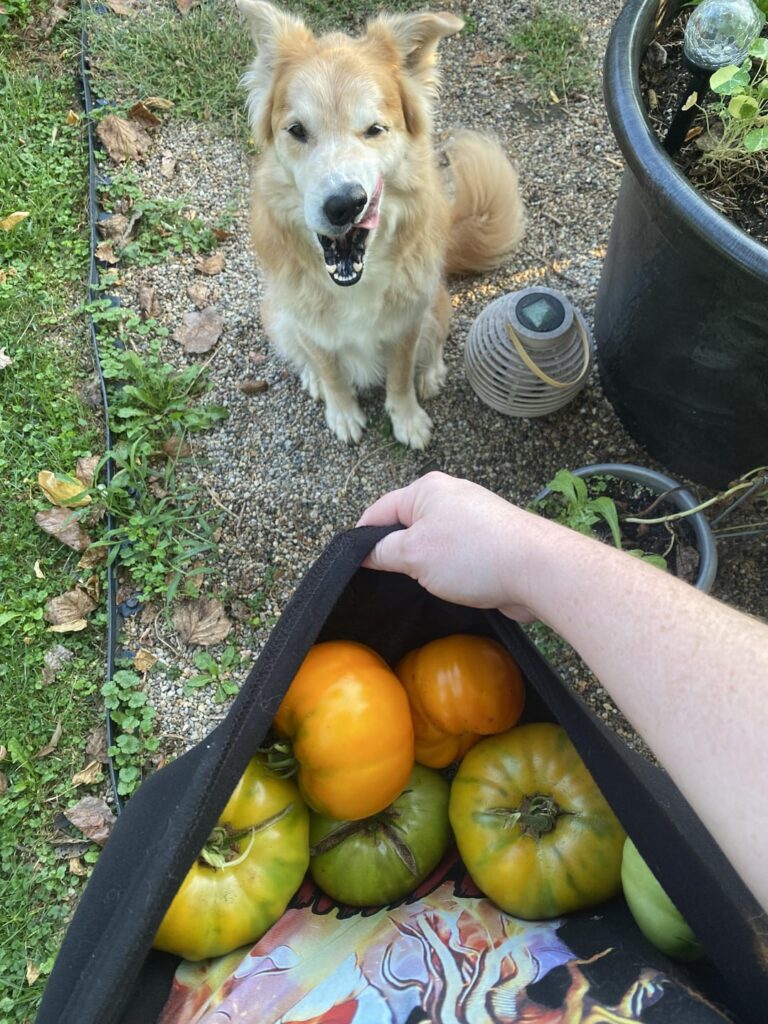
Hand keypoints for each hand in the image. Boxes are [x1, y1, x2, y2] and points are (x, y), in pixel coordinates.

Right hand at [357, 472, 542, 619]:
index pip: (380, 510)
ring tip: (422, 583)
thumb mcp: (413, 554)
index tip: (353, 563)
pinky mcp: (489, 540)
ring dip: (425, 563)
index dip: (362, 537)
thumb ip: (382, 551)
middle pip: (406, 524)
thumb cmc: (474, 554)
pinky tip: (450, 586)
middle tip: (388, 578)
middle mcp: (450, 497)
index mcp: (426, 490)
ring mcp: (472, 518)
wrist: (536, 568)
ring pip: (433, 541)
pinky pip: (456, 552)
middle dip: (396, 551)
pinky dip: (449, 568)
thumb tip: (363, 552)